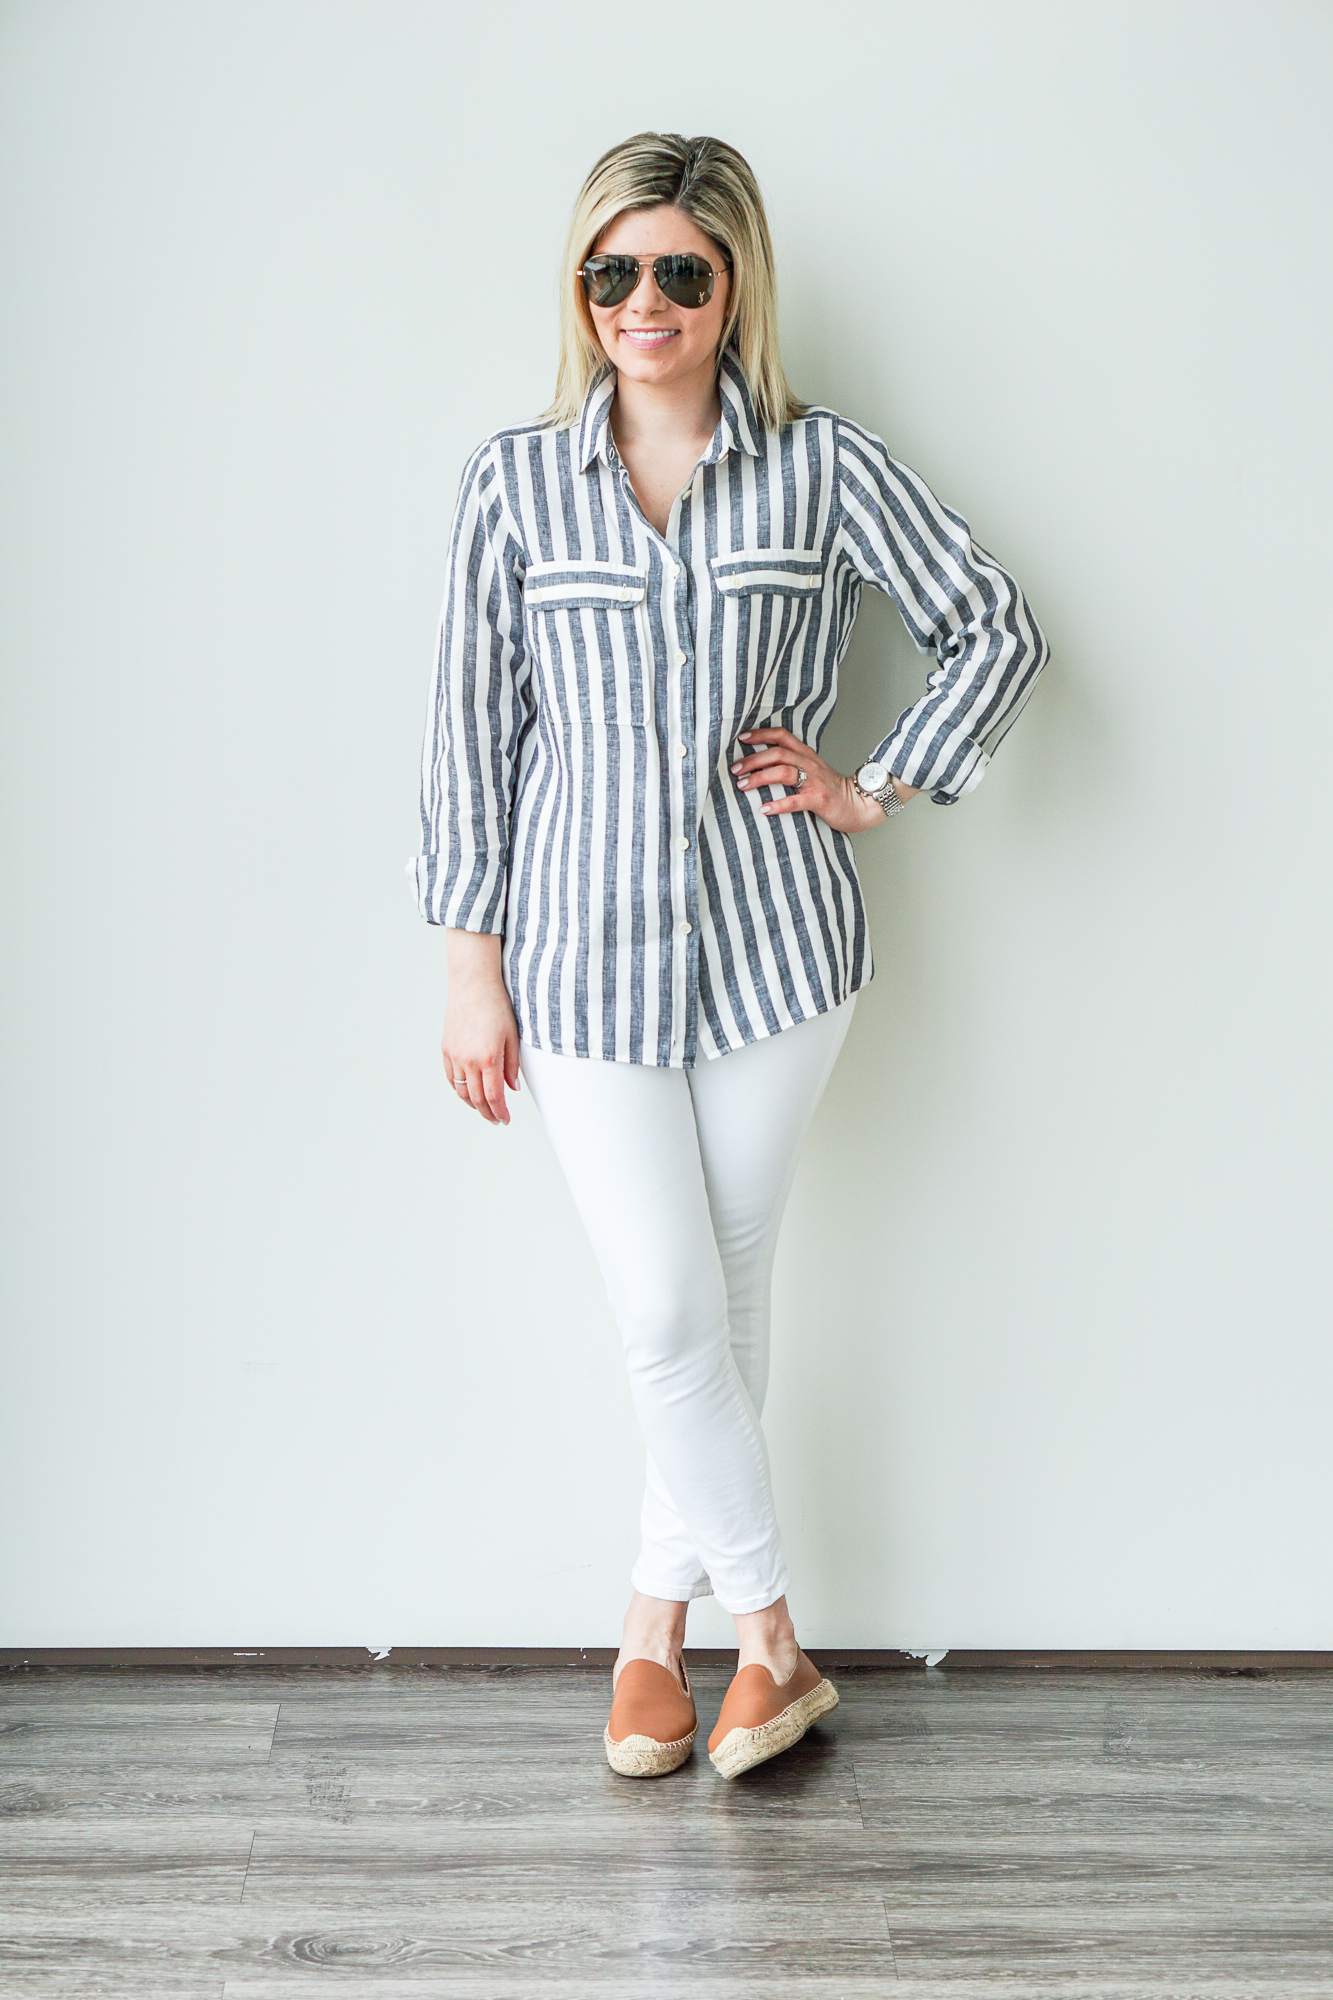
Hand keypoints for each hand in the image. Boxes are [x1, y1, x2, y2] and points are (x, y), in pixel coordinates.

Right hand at [442, 929, 520, 1125]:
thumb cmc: (497, 1006)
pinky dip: (459, 1089)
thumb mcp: (512, 1036)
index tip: (506, 1119)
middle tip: (496, 1120)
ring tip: (483, 1109)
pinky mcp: (446, 1048)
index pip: (494, 1097)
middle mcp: (468, 1060)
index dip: (500, 1112)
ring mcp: (454, 1055)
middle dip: (487, 1113)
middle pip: (476, 1099)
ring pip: (461, 1091)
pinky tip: (468, 1092)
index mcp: (488, 1058)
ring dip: (472, 1104)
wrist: (473, 984)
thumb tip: (511, 1089)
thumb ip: (512, 1065)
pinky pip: (451, 1078)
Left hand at [730, 725, 917, 832]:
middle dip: (752, 760)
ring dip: (760, 778)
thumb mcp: (811, 770)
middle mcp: (809, 763)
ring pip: (783, 772)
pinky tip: (764, 809)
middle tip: (734, 769)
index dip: (760, 734)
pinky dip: (778, 804)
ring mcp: (814, 781)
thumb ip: (791, 763)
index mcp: (806, 754)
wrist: (858, 803)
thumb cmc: (830, 789)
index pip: (781, 736)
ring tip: (742, 785)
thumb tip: (760, 764)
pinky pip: (796, 800)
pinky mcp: (818, 799)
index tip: (741, 738)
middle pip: (777, 753)